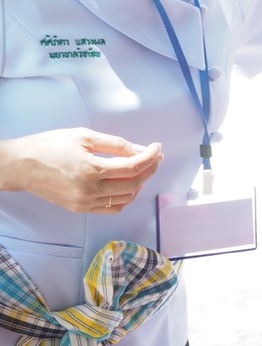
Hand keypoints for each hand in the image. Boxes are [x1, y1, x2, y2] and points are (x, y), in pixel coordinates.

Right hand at [0, 129, 162, 213]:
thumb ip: (115, 144)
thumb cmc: (48, 146)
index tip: (157, 147)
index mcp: (91, 170)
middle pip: (134, 185)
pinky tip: (127, 184)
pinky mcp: (80, 209)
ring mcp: (85, 203)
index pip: (133, 167)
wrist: (19, 166)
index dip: (150, 157)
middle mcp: (90, 191)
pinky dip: (125, 197)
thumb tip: (141, 150)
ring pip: (126, 199)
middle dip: (150, 169)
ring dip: (140, 184)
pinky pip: (112, 208)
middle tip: (156, 157)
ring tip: (142, 168)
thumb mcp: (83, 136)